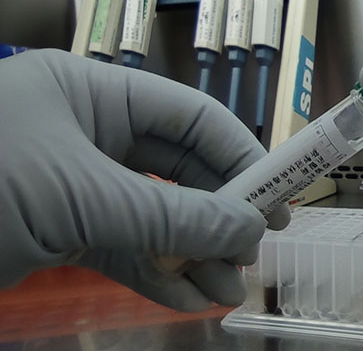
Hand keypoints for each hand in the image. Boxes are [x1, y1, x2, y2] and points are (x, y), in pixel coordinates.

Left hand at [0, 49, 289, 310]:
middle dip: (217, 213)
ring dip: (192, 253)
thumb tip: (249, 230)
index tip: (277, 199)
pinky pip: (120, 247)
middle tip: (253, 253)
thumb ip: (170, 214)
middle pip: (177, 169)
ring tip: (226, 291)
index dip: (240, 155)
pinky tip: (187, 298)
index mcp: (92, 93)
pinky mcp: (57, 231)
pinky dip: (154, 272)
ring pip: (153, 214)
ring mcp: (73, 184)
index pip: (189, 118)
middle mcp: (89, 131)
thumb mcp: (81, 196)